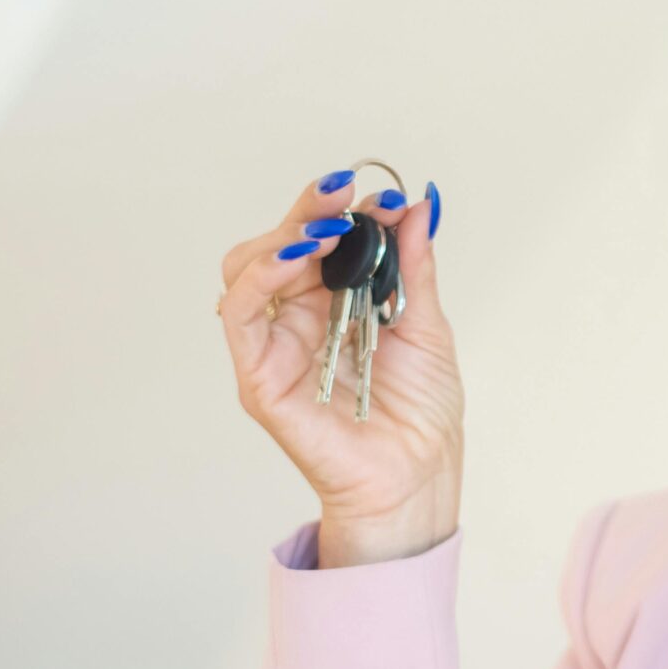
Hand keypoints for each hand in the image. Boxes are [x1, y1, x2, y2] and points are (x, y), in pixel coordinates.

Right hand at [219, 168, 461, 563]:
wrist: (418, 474)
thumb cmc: (420, 413)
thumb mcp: (427, 324)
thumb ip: (413, 267)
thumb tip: (415, 208)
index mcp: (335, 301)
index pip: (321, 237)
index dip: (345, 210)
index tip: (384, 197)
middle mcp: (298, 317)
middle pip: (279, 244)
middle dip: (310, 210)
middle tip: (344, 194)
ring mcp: (275, 345)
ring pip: (247, 269)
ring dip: (284, 237)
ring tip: (326, 229)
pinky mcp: (260, 375)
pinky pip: (240, 315)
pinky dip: (262, 276)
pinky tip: (298, 258)